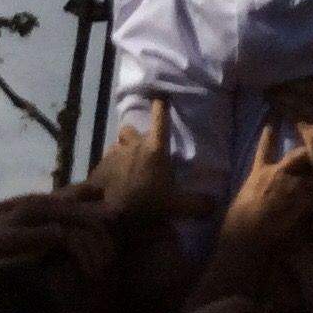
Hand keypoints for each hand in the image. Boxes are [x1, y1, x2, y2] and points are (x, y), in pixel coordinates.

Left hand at [96, 97, 196, 223]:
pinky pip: (103, 163)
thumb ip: (197, 204)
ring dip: (120, 154)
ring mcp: (113, 155)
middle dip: (132, 135)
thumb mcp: (176, 206)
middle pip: (129, 129)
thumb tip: (214, 203)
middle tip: (138, 150)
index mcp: (154, 148)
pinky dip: (107, 171)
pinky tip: (109, 185)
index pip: (160, 117)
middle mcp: (133, 145)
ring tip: (123, 169)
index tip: (161, 95)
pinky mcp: (97, 168)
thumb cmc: (145, 205)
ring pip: (115, 146)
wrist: (108, 217)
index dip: (160, 104)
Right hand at [187, 124, 312, 310]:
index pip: (267, 143)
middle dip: (312, 151)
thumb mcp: (242, 198)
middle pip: (299, 154)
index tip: (276, 110)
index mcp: (259, 173)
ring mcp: (290, 187)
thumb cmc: (236, 226)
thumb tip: (259, 187)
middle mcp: (276, 175)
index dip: (272, 126)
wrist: (242, 242)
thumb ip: (256, 187)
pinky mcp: (301, 203)